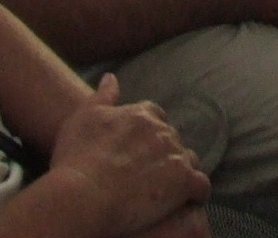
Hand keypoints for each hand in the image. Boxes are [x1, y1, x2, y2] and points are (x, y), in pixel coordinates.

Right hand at [50, 76, 210, 237]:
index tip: (139, 146)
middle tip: (148, 172)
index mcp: (141, 115)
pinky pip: (201, 185)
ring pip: (189, 160)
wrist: (82, 195)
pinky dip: (196, 192)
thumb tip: (111, 77)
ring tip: (168, 188)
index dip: (148, 131)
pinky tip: (188, 200)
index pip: (155, 115)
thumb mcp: (83, 117)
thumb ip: (102, 96)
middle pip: (171, 138)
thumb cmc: (76, 158)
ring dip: (181, 170)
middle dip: (163, 152)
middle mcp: (162, 131)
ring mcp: (175, 155)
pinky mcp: (183, 181)